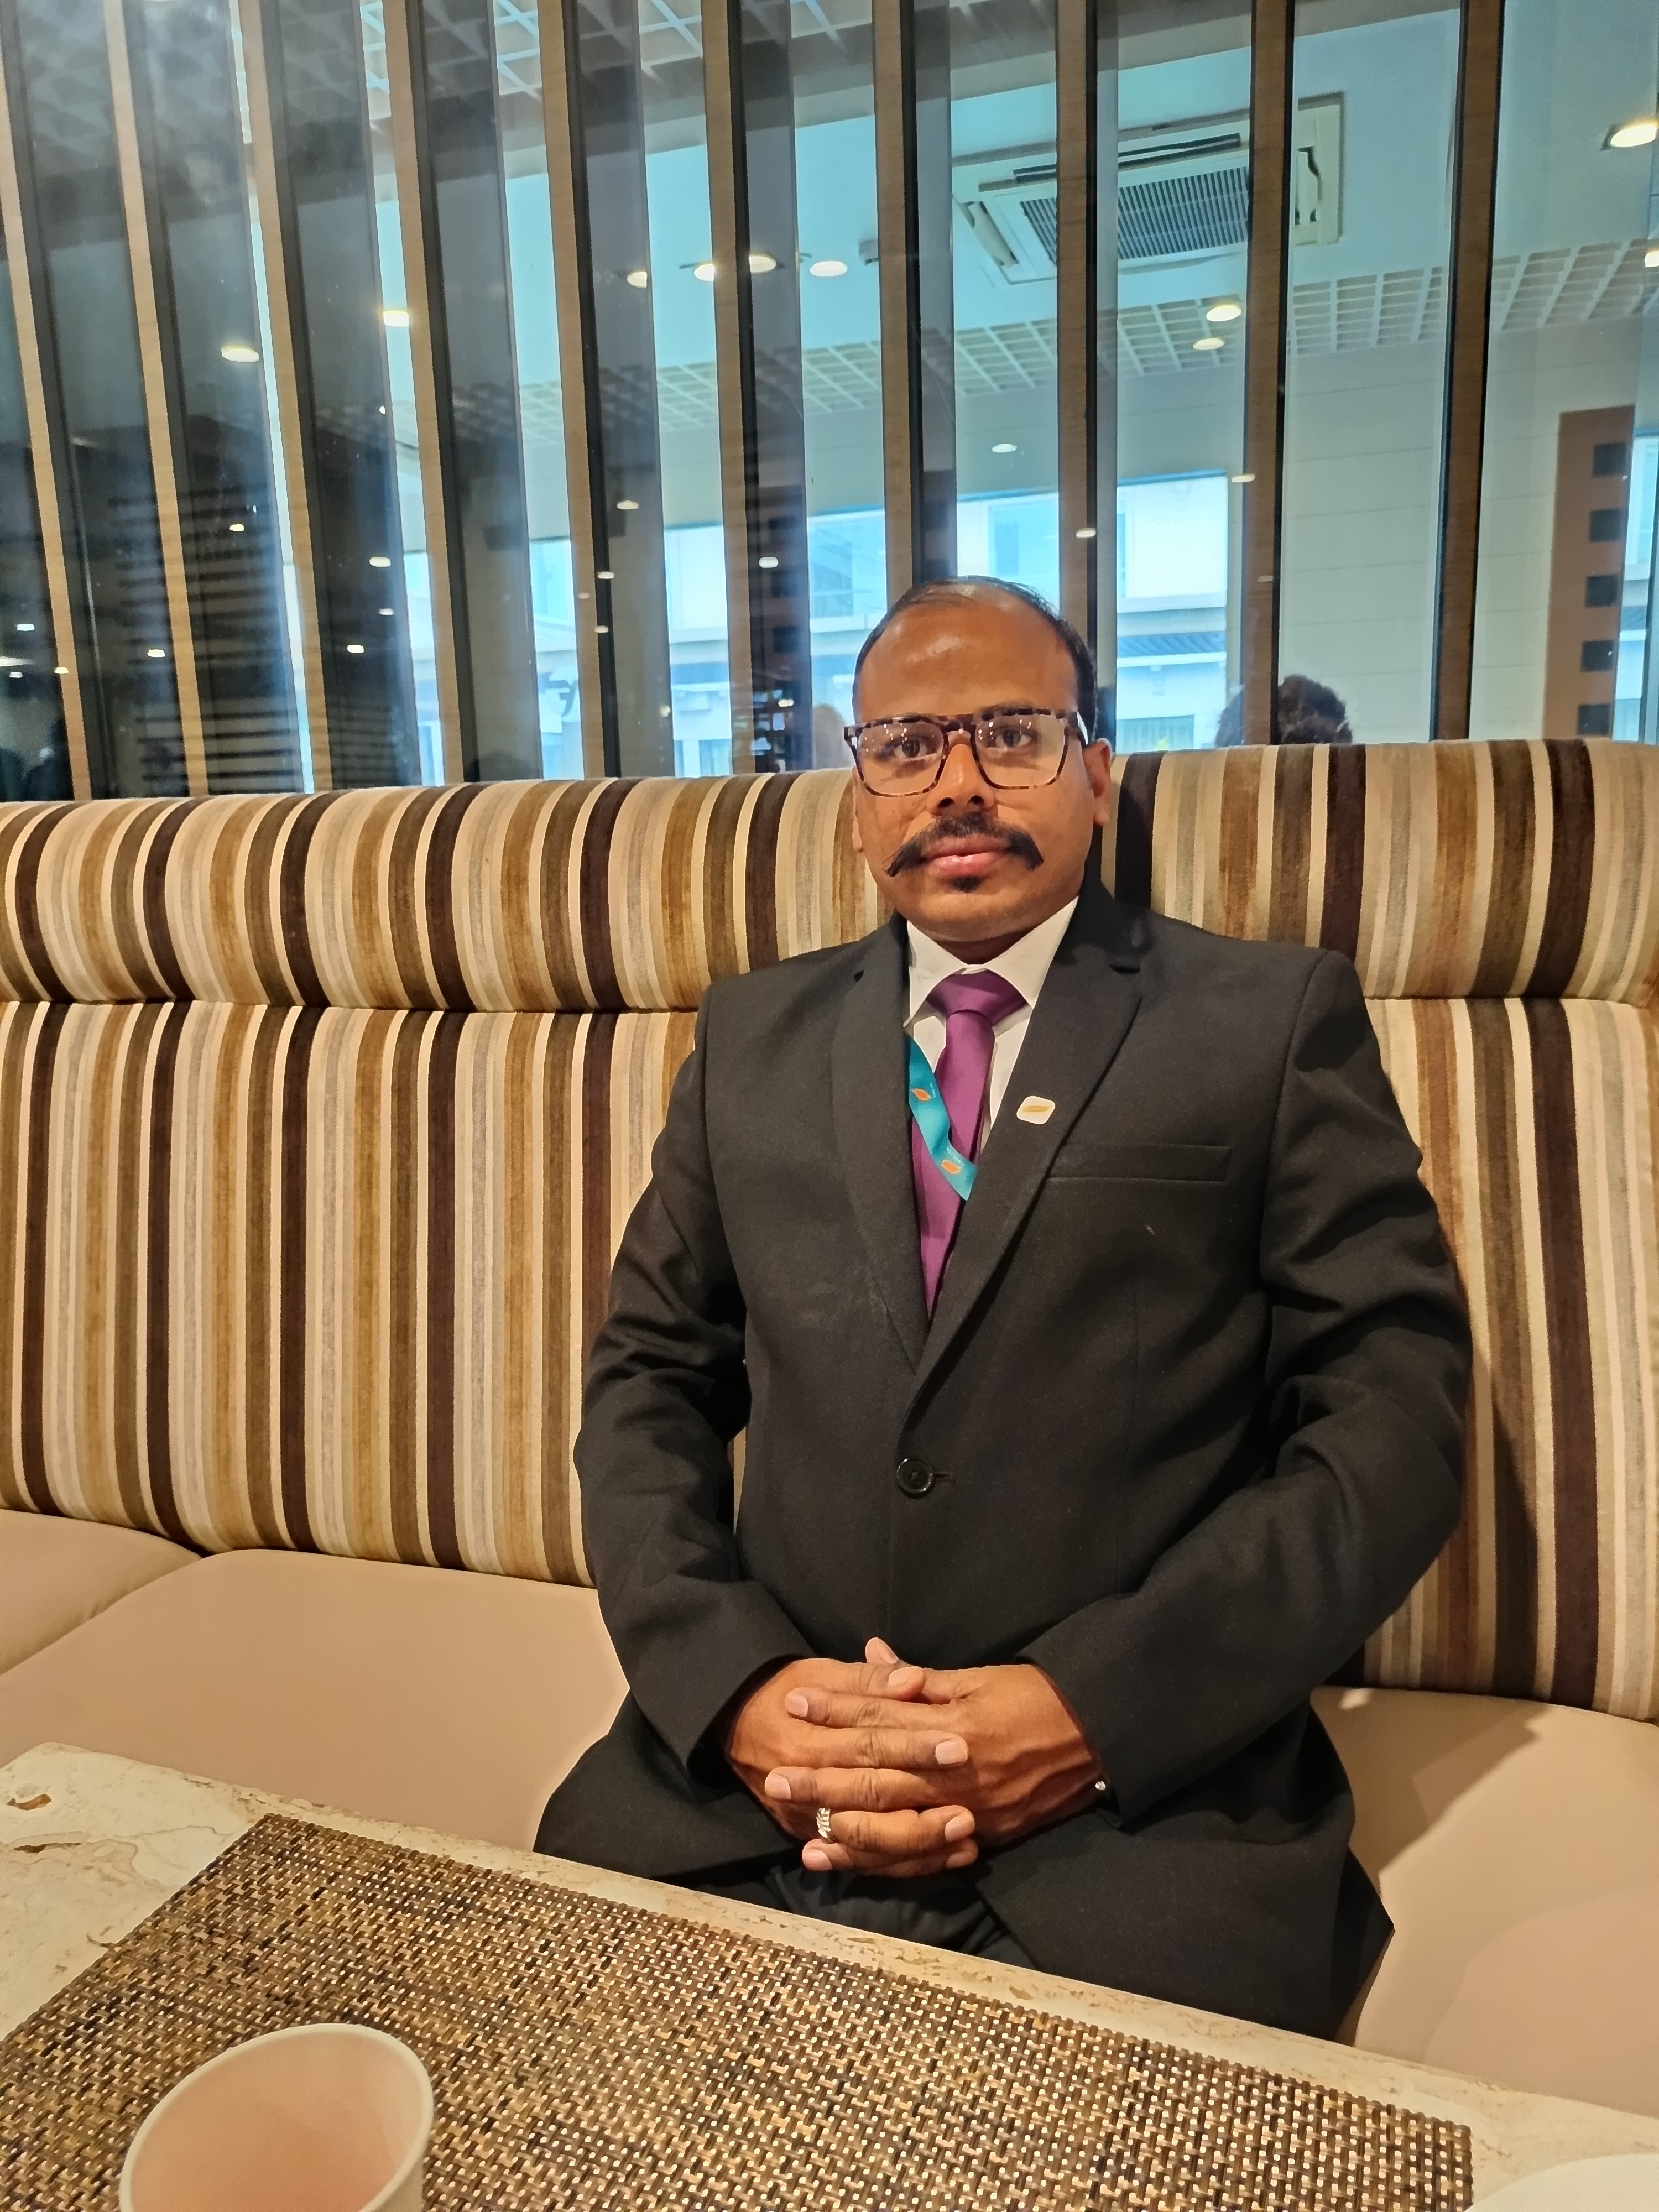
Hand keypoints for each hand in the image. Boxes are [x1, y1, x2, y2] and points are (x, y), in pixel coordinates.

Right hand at [722, 1649, 980, 1877]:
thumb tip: (913, 1679)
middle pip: (872, 1799)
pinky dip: (906, 1863)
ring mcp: (810, 1820)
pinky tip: (948, 1856)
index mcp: (810, 1740)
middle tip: (972, 1805)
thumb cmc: (785, 1691)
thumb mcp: (823, 1674)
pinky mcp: (816, 1837)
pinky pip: (866, 1861)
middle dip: (925, 1802)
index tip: (960, 1746)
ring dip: (921, 1842)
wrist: (735, 1721)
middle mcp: (807, 1786)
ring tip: (968, 1835)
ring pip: (871, 1841)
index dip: (914, 1746)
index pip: (870, 1745)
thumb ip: (870, 1681)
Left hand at [766, 1649, 1103, 1873]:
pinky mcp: (984, 1836)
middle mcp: (957, 1774)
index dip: (836, 1710)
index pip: (882, 1718)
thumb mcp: (980, 1677)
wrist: (1100, 1736)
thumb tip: (873, 1656)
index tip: (795, 1703)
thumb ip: (923, 1679)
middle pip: (878, 1779)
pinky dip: (886, 1862)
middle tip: (774, 1778)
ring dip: (846, 1831)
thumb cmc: (1037, 1697)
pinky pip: (927, 1857)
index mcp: (955, 1726)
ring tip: (801, 1834)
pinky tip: (854, 1862)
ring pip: (897, 1828)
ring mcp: (971, 1811)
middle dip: (823, 1780)